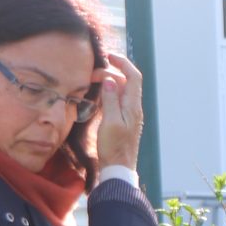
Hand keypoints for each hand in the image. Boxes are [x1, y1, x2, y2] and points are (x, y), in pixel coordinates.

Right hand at [93, 50, 144, 170]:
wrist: (118, 169)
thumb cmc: (114, 148)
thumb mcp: (110, 122)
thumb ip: (111, 99)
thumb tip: (110, 80)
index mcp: (133, 106)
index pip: (133, 76)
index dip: (123, 63)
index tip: (108, 56)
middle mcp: (133, 108)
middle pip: (125, 82)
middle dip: (110, 73)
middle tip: (92, 74)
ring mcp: (128, 115)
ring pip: (120, 91)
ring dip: (108, 84)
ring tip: (92, 82)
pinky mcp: (122, 122)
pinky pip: (116, 101)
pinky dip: (108, 94)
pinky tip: (97, 96)